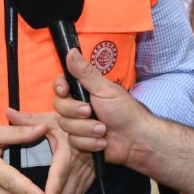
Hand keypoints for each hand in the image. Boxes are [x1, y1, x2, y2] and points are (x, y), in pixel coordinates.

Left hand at [6, 109, 93, 193]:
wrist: (112, 123)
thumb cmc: (79, 117)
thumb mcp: (55, 116)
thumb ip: (30, 119)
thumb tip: (9, 113)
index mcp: (69, 150)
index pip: (60, 173)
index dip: (54, 190)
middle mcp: (79, 165)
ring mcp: (85, 174)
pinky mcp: (88, 180)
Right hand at [53, 49, 149, 165]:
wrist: (135, 138)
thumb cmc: (123, 110)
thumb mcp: (104, 89)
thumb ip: (85, 72)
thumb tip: (71, 50)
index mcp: (83, 90)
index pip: (60, 85)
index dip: (59, 87)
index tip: (65, 91)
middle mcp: (77, 106)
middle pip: (59, 106)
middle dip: (76, 112)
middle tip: (91, 112)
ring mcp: (78, 124)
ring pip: (66, 126)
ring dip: (87, 129)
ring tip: (103, 129)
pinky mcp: (80, 141)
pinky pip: (74, 142)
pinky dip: (90, 142)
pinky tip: (102, 142)